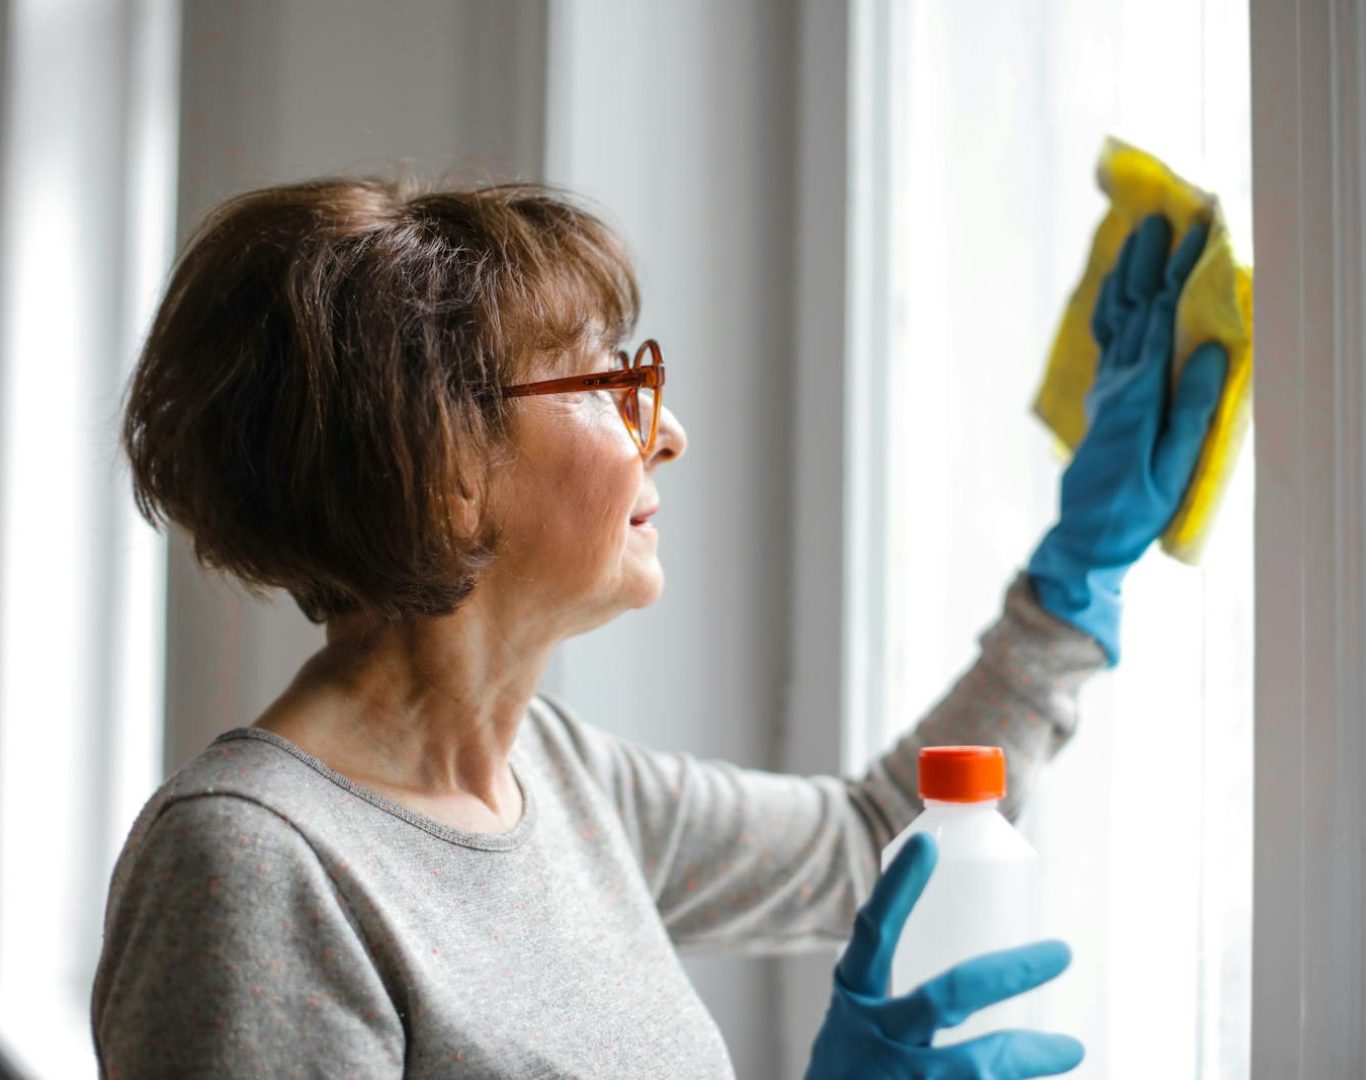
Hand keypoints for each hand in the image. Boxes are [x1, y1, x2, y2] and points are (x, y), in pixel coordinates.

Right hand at [805, 833, 1083, 1078]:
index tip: (926, 843)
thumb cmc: (855, 1070)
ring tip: (1070, 1047)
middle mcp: (874, 1036)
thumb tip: (983, 963)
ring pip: (975, 1065)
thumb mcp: (859, 1021)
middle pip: (947, 996)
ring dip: (1027, 1055)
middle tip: (1061, 952)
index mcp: (855, 996)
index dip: (898, 888)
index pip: (873, 932)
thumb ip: (904, 995)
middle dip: (1008, 972)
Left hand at [1028, 213, 1228, 664]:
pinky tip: (1117, 291)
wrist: (1087, 534)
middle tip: (1163, 215)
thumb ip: (1192, 407)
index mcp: (1140, 391)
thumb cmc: (1138, 507)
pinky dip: (1113, 305)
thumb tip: (1208, 348)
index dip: (1179, 272)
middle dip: (1148, 259)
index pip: (1161, 317)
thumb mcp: (1175, 463)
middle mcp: (1118, 381)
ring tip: (1137, 237)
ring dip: (1126, 275)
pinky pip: (1106, 338)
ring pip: (1113, 318)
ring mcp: (1106, 388)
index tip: (1198, 231)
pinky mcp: (1104, 399)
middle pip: (1132, 307)